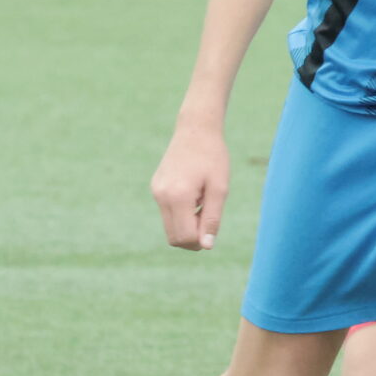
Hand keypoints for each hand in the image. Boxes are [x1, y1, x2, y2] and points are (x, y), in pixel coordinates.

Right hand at [150, 120, 230, 250]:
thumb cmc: (213, 157)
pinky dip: (181, 214)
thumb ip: (212, 218)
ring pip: (169, 227)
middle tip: (209, 219)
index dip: (201, 241)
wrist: (195, 129)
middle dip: (192, 238)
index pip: (185, 237)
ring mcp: (156, 192)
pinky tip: (194, 195)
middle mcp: (162, 196)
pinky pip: (167, 213)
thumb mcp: (219, 188)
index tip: (213, 228)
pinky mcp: (156, 187)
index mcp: (178, 196)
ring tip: (202, 204)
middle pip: (174, 238)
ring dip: (187, 225)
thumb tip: (206, 246)